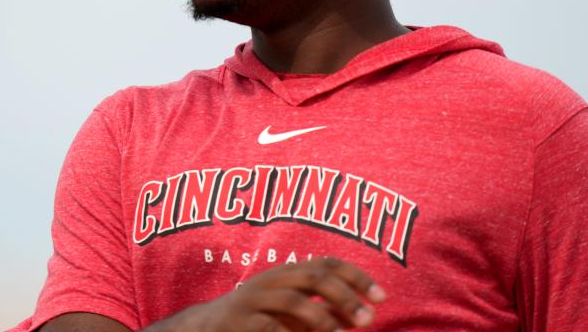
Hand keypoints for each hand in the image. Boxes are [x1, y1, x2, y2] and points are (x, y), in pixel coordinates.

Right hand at [146, 256, 385, 331]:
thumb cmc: (258, 320)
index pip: (327, 263)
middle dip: (346, 296)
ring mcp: (254, 300)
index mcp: (286, 273)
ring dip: (323, 319)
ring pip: (294, 301)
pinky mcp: (240, 322)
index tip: (382, 297)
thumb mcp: (291, 311)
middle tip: (369, 320)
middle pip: (314, 276)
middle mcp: (272, 280)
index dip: (357, 276)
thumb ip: (323, 310)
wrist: (204, 329)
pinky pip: (271, 328)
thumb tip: (362, 316)